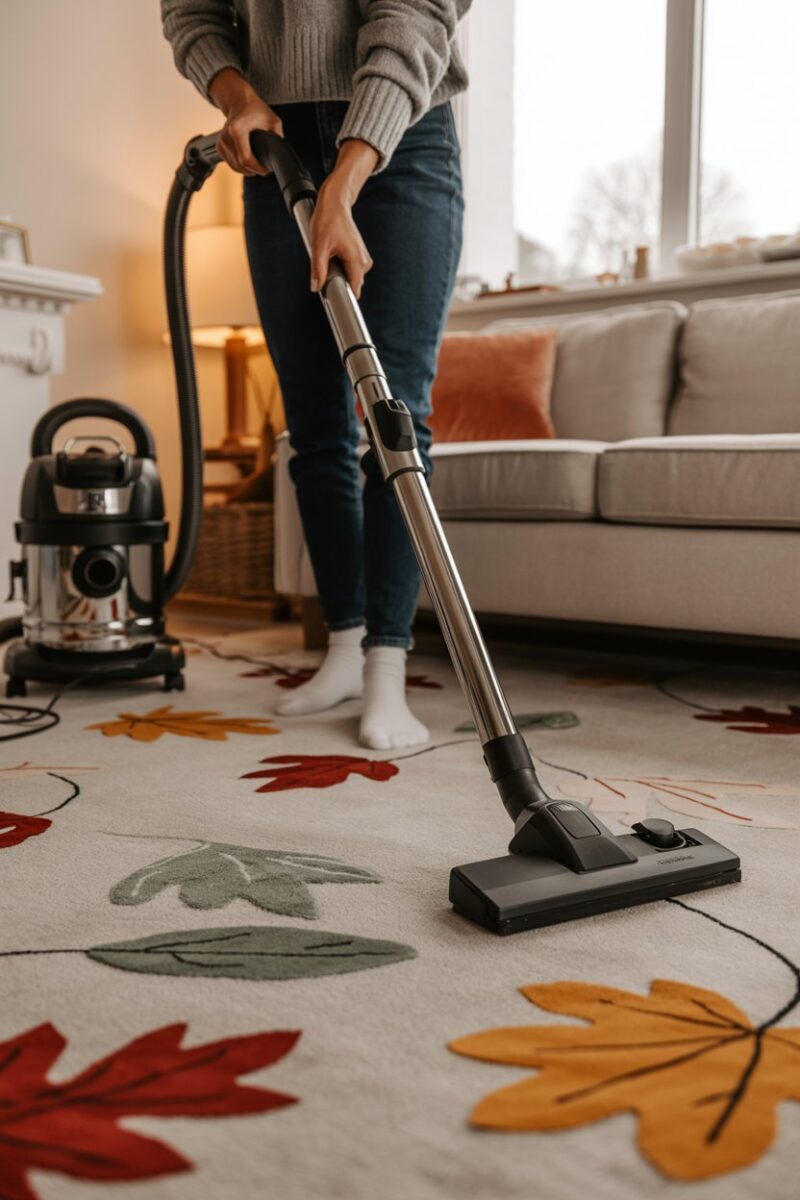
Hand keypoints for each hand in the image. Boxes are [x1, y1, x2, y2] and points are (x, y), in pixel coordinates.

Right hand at [209, 67, 282, 174]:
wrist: (239, 101)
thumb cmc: (255, 109)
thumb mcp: (273, 121)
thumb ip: (278, 137)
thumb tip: (280, 154)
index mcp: (237, 130)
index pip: (246, 159)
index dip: (258, 169)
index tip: (267, 170)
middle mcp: (226, 137)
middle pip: (240, 165)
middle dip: (254, 170)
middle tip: (264, 168)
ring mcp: (221, 143)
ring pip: (235, 167)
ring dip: (247, 170)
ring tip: (258, 165)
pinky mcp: (220, 147)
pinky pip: (231, 164)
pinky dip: (240, 166)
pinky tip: (249, 162)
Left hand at [310, 139, 378, 296]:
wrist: (336, 203)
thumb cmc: (327, 221)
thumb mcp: (318, 246)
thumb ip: (318, 269)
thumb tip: (315, 287)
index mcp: (357, 262)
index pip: (354, 290)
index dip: (343, 298)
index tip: (334, 305)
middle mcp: (364, 262)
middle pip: (351, 285)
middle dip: (338, 283)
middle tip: (324, 274)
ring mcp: (363, 259)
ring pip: (350, 277)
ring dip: (339, 274)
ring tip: (329, 259)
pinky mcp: (360, 255)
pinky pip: (351, 270)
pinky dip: (342, 268)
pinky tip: (333, 256)